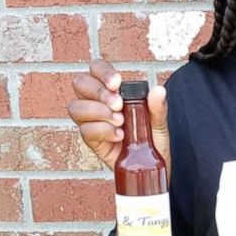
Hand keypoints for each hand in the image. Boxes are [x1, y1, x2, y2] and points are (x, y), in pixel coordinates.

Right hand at [68, 59, 170, 176]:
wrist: (153, 167)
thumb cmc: (153, 139)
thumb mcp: (159, 122)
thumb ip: (158, 107)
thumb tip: (158, 90)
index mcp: (113, 90)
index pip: (96, 68)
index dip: (102, 72)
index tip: (117, 84)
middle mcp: (97, 102)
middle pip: (79, 83)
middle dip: (98, 91)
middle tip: (118, 105)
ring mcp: (91, 121)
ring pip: (75, 107)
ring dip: (97, 112)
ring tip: (120, 122)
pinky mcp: (91, 140)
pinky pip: (85, 130)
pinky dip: (102, 131)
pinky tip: (119, 136)